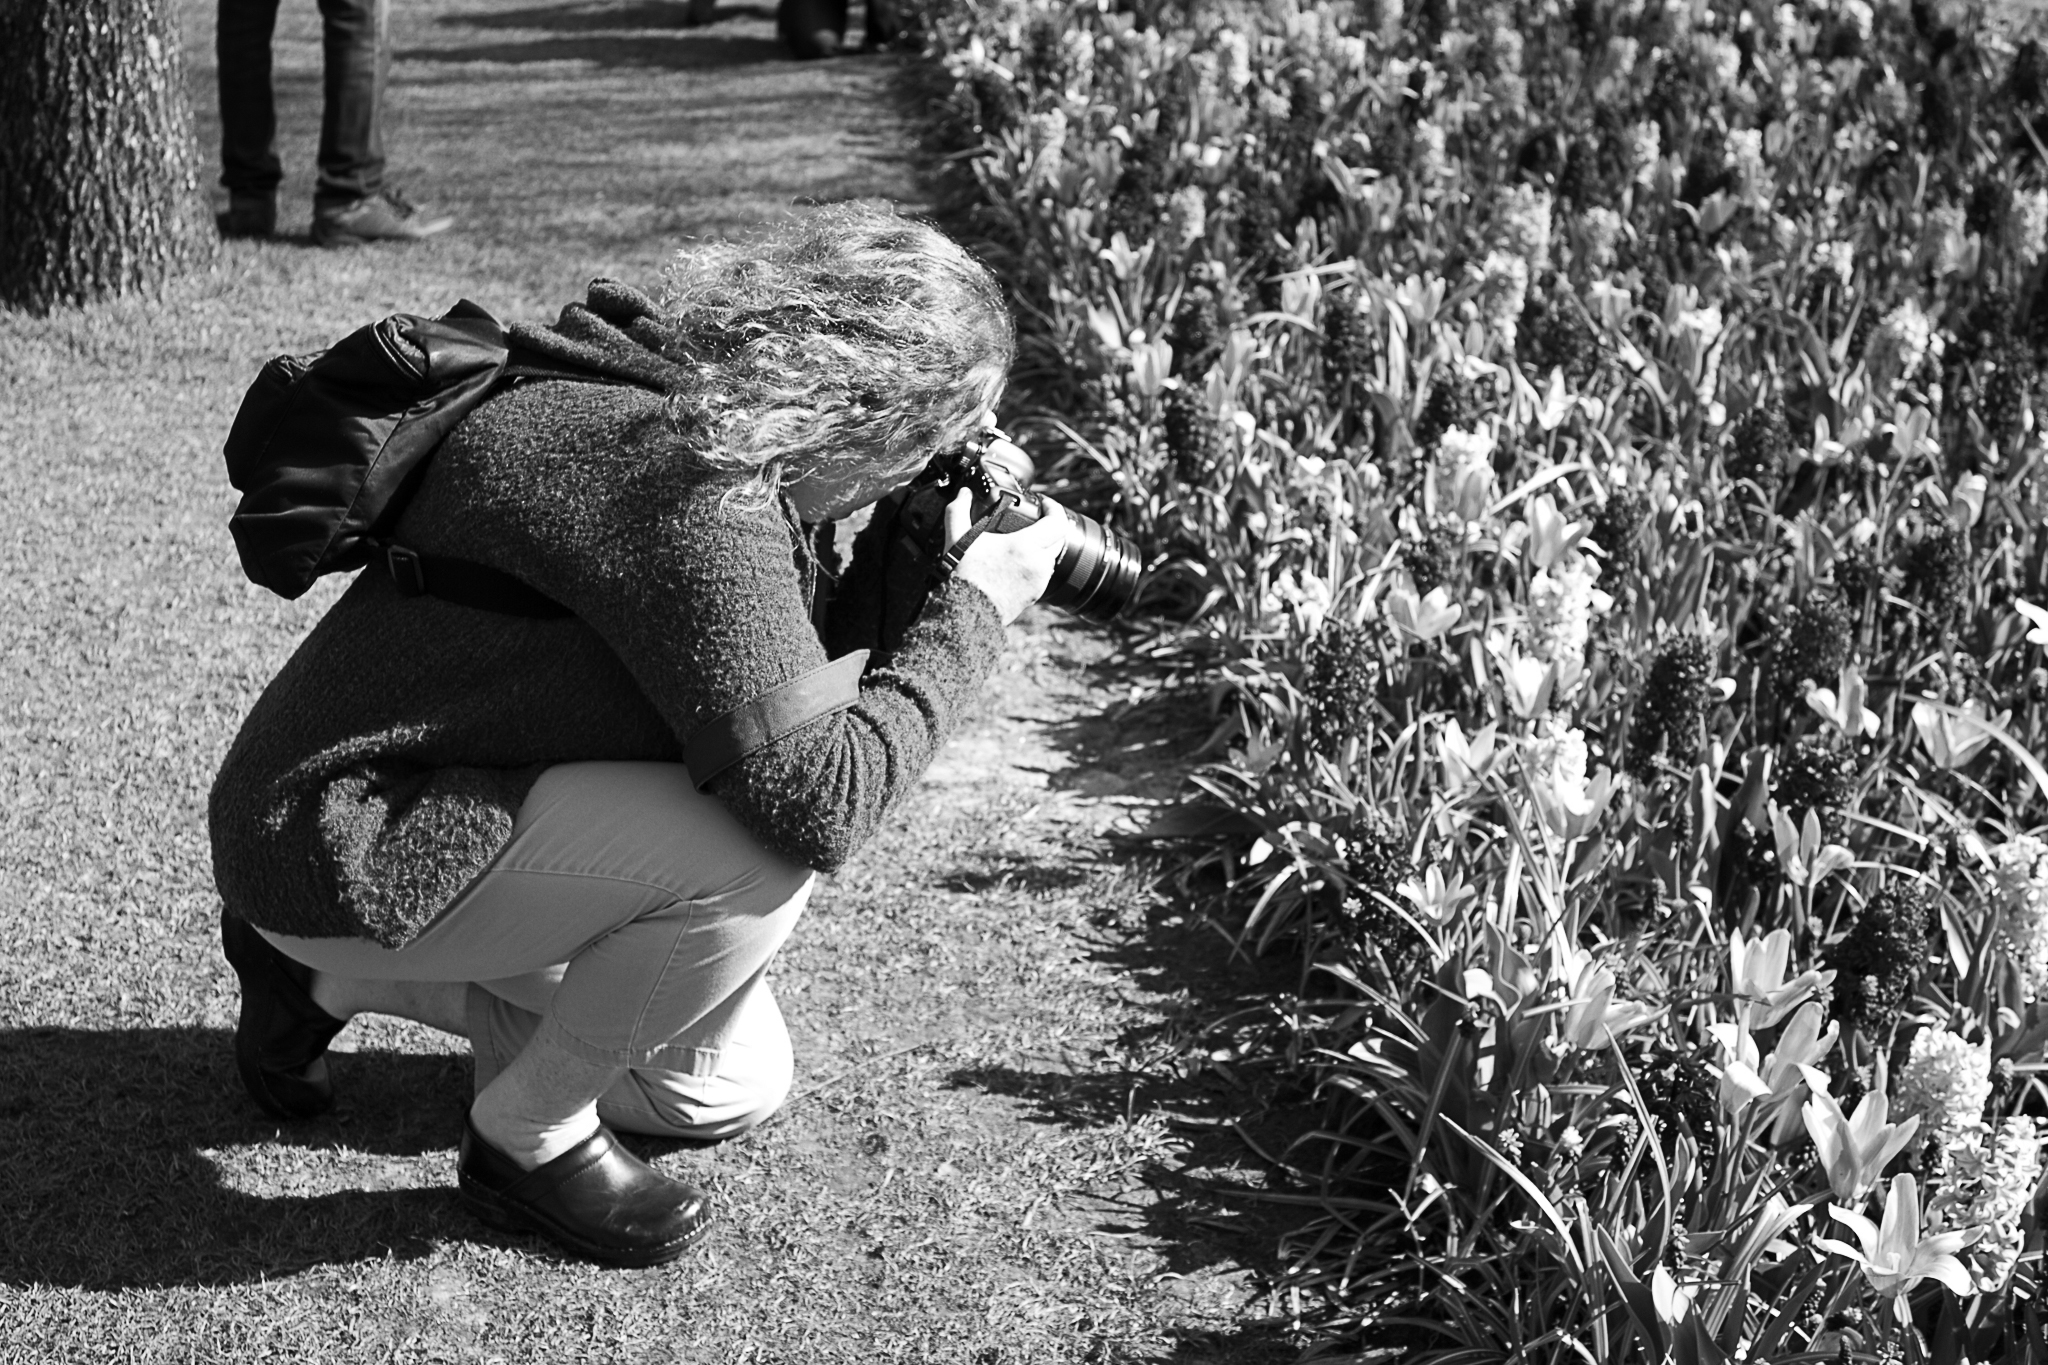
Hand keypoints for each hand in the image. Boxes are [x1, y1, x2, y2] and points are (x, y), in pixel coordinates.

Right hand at [945, 489, 1064, 624]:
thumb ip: (958, 510)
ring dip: (1043, 546)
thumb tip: (963, 493)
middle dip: (1050, 525)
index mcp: (1026, 546)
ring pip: (1051, 557)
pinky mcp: (1035, 595)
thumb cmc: (965, 577)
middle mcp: (1038, 563)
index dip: (1054, 507)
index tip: (1044, 502)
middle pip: (1058, 538)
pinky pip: (1043, 574)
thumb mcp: (957, 539)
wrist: (968, 613)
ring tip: (1025, 540)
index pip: (1057, 521)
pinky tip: (1019, 561)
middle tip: (1036, 518)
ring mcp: (1039, 581)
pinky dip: (1036, 564)